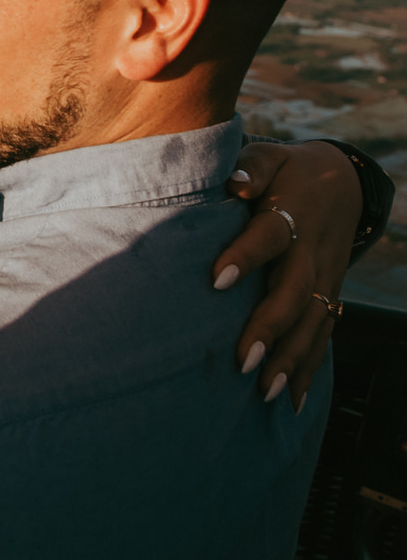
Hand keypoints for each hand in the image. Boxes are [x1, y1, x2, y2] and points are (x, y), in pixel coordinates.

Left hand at [213, 139, 360, 408]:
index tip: (216, 280)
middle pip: (296, 291)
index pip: (269, 235)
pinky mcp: (332, 295)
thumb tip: (235, 183)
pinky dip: (309, 369)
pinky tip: (292, 402)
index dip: (245, 256)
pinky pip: (323, 335)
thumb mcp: (270, 156)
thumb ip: (251, 167)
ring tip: (265, 392)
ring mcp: (327, 277)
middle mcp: (313, 250)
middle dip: (271, 328)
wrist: (342, 181)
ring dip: (291, 359)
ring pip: (313, 321)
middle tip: (244, 361)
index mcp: (293, 212)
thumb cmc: (287, 170)